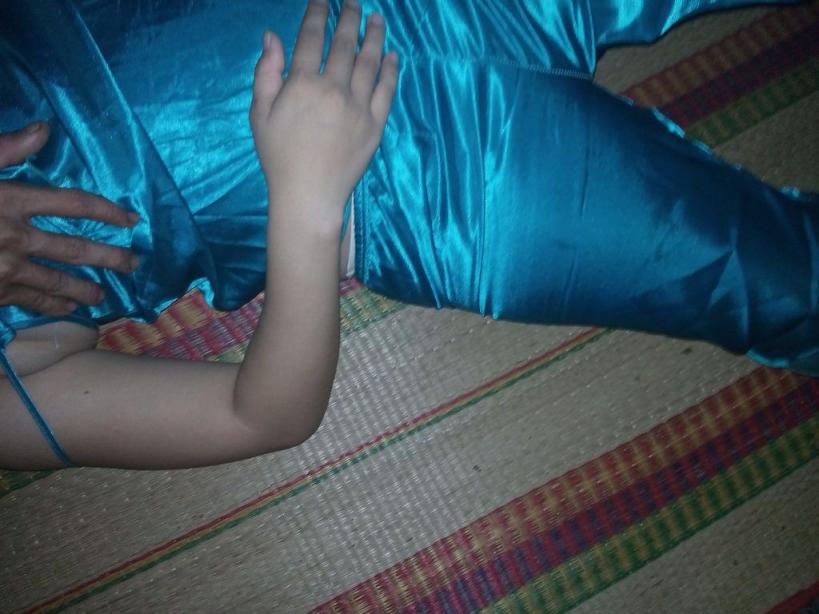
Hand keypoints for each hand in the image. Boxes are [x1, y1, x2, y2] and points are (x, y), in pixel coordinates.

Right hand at [0, 122, 138, 314]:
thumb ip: (3, 148)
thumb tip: (44, 129)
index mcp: (10, 201)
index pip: (73, 204)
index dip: (107, 211)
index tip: (131, 219)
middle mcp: (14, 238)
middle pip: (75, 249)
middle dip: (110, 257)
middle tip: (134, 264)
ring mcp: (3, 270)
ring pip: (56, 282)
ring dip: (83, 289)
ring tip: (103, 295)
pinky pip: (28, 301)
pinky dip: (50, 306)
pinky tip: (66, 311)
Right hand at [250, 0, 397, 226]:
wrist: (309, 195)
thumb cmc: (279, 157)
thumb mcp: (259, 114)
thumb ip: (266, 73)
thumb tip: (271, 37)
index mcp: (303, 83)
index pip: (311, 37)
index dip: (317, 12)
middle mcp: (334, 89)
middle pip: (344, 43)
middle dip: (349, 16)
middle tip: (354, 1)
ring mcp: (358, 106)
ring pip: (369, 62)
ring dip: (374, 36)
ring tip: (377, 18)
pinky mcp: (376, 125)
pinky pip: (386, 91)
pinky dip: (391, 70)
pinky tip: (393, 55)